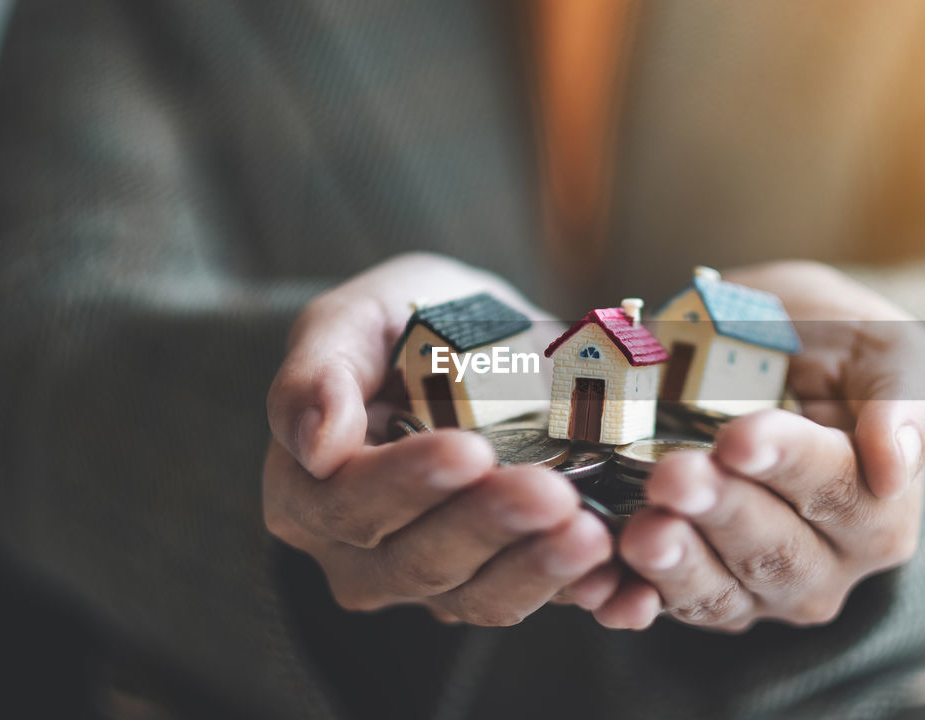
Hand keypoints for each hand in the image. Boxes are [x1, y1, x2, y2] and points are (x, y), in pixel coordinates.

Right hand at [263, 253, 610, 623]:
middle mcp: (360, 555)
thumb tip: (317, 444)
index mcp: (308, 494)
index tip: (469, 449)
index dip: (408, 483)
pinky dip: (577, 592)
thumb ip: (317, 372)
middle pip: (420, 560)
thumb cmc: (403, 324)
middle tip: (551, 493)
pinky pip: (536, 601)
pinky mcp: (498, 583)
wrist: (478, 344)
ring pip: (479, 595)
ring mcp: (431, 582)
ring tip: (591, 534)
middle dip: (490, 527)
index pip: (351, 503)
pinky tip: (616, 576)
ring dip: (538, 569)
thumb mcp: (353, 317)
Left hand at [571, 261, 924, 629]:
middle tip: (673, 475)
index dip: (787, 464)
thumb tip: (894, 467)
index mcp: (879, 506)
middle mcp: (826, 562)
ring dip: (676, 565)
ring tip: (641, 532)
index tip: (739, 437)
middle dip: (721, 511)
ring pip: (720, 591)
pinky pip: (663, 606)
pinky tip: (605, 589)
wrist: (762, 354)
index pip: (838, 490)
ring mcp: (759, 589)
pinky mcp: (697, 595)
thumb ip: (902, 400)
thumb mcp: (884, 348)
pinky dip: (630, 601)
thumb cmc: (832, 346)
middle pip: (774, 549)